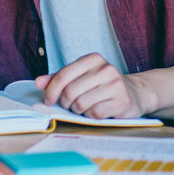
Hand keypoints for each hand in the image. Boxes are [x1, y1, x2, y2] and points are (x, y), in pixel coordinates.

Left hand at [33, 53, 149, 118]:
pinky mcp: (122, 101)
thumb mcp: (82, 76)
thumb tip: (38, 82)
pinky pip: (94, 114)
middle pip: (70, 92)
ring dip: (78, 110)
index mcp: (93, 59)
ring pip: (81, 104)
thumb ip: (59, 78)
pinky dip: (91, 116)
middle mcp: (105, 69)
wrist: (135, 93)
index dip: (51, 91)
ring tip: (84, 107)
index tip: (49, 100)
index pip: (63, 75)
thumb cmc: (102, 85)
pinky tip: (97, 111)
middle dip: (65, 103)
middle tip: (70, 105)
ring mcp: (116, 85)